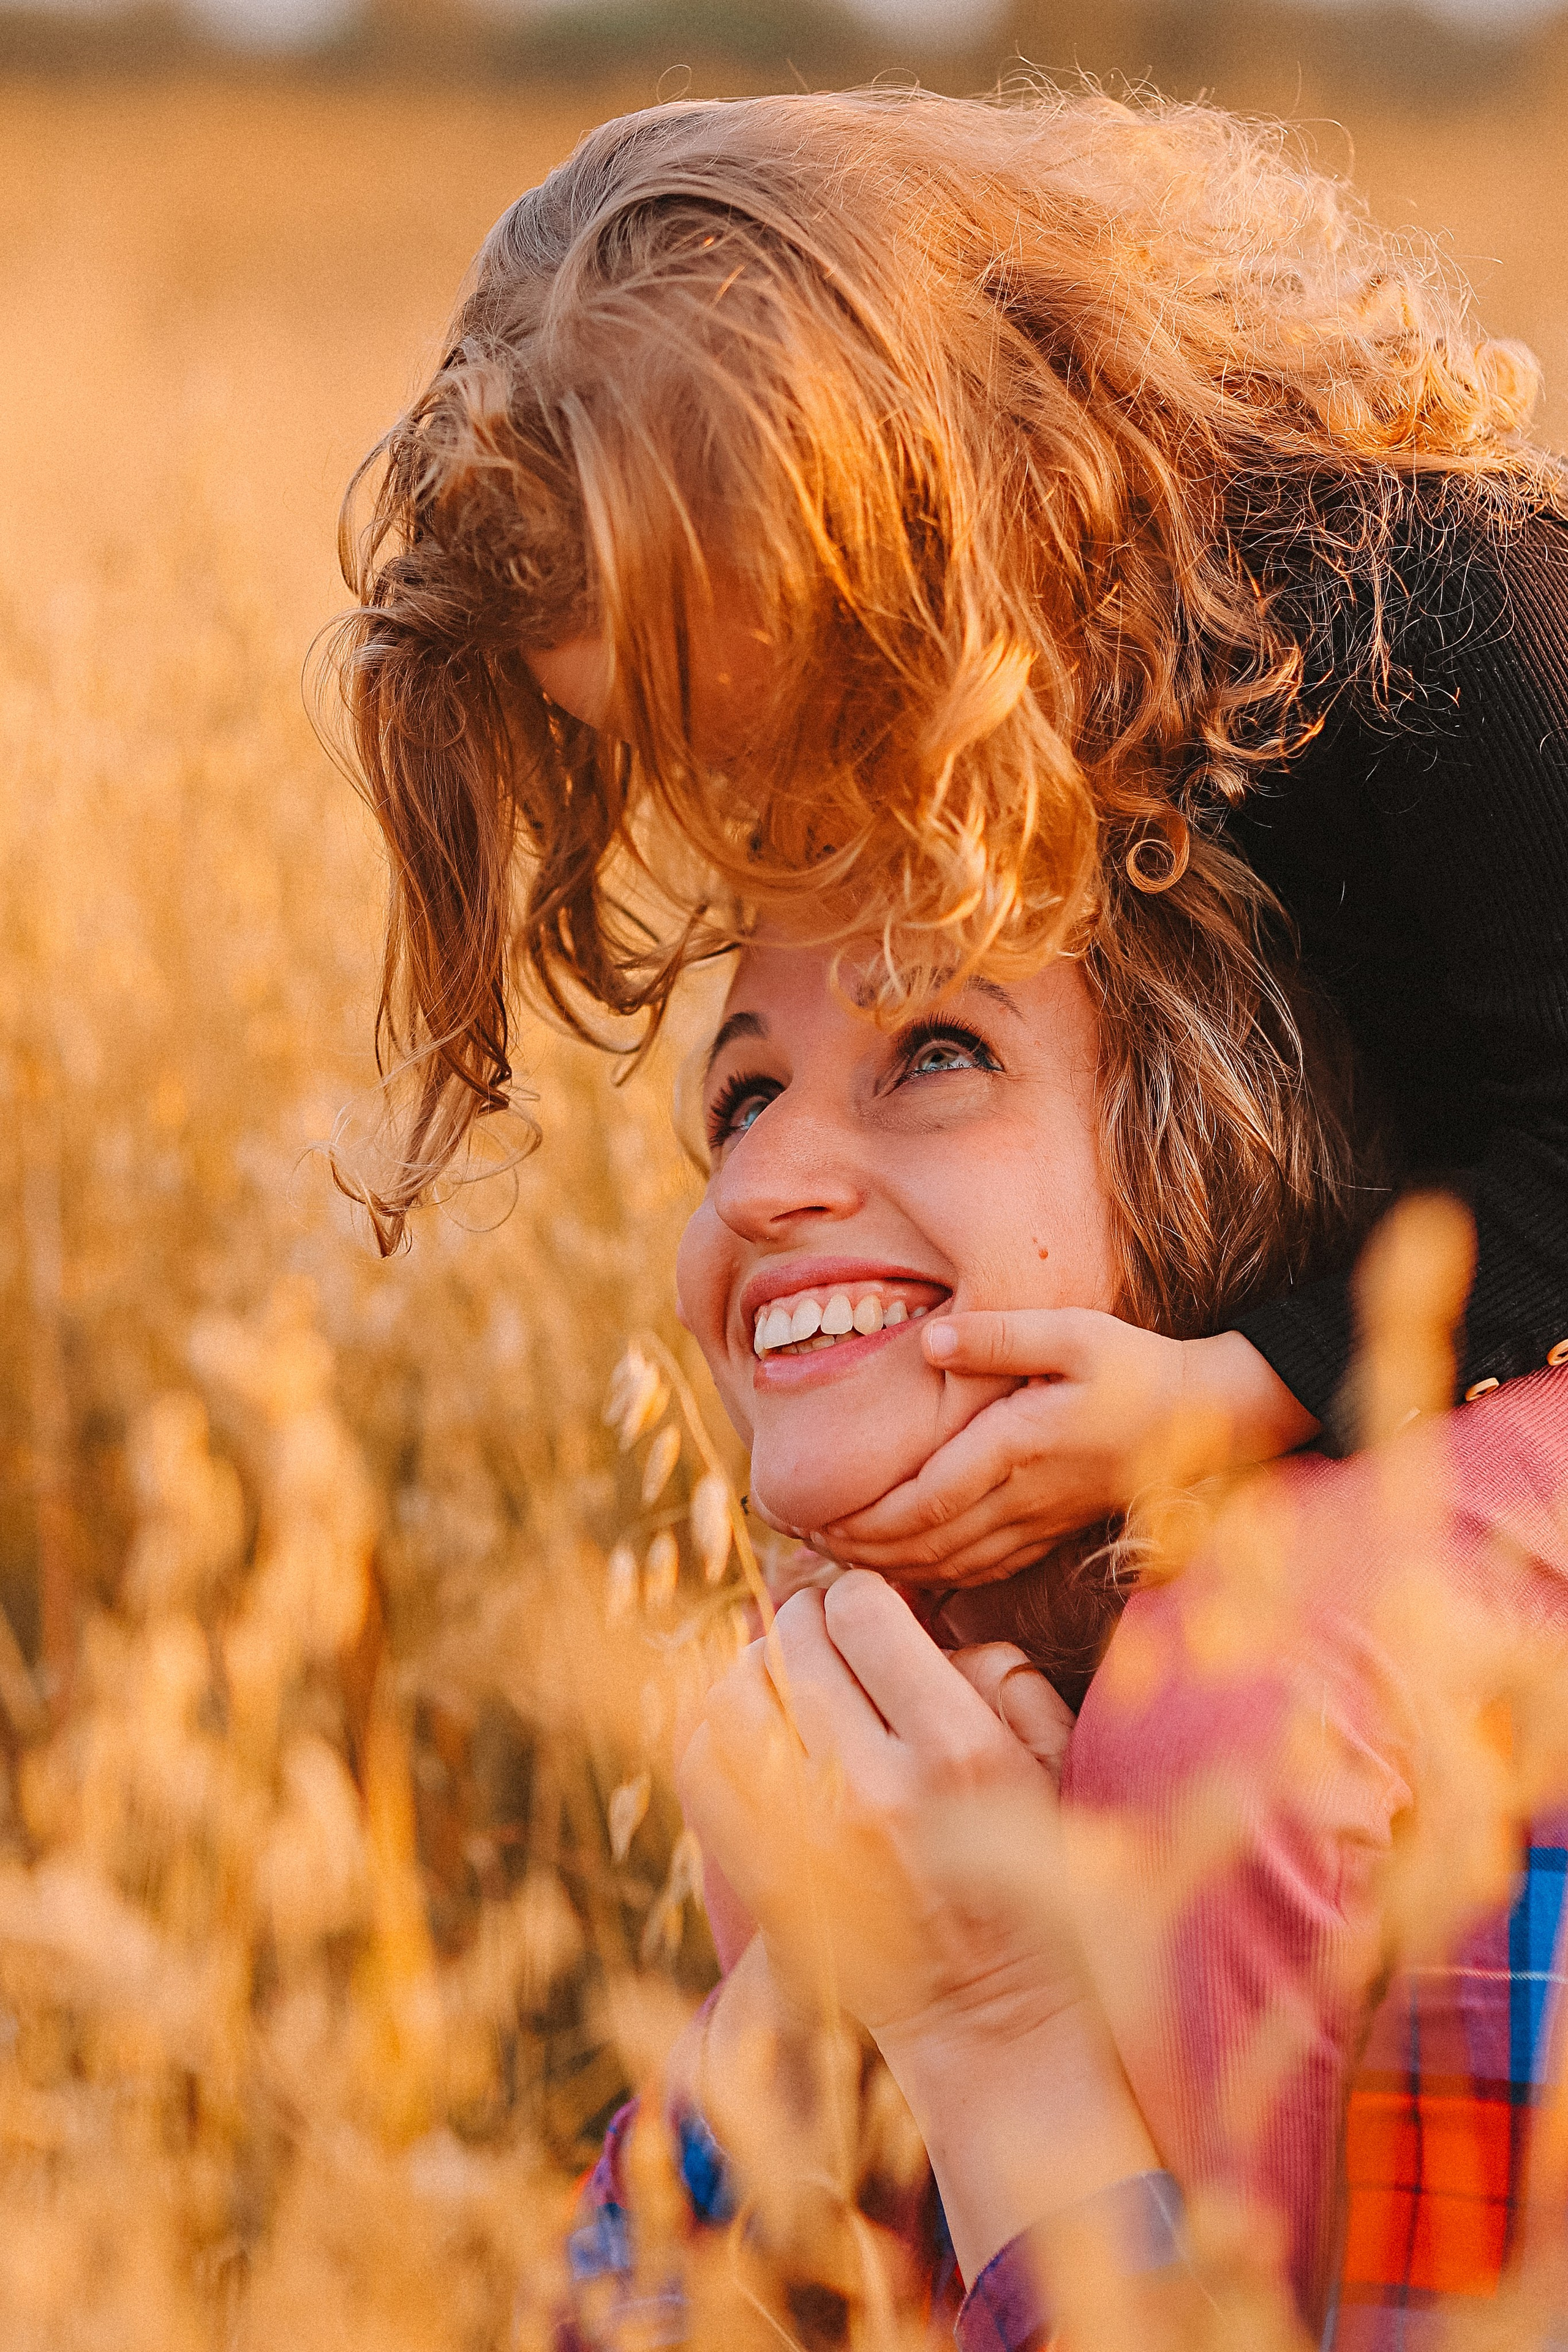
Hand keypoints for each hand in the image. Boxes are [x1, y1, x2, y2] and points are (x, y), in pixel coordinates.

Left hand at [677, 1571, 1153, 2278]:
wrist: (994, 2019)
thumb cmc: (1034, 1875)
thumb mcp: (1054, 1760)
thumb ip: (995, 1667)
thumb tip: (914, 1612)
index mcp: (958, 1751)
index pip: (863, 1612)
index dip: (863, 1596)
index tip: (874, 1611)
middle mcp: (876, 1790)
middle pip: (795, 1643)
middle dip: (811, 1621)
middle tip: (828, 1632)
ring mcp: (809, 1839)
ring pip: (736, 1692)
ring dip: (758, 1666)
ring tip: (788, 1674)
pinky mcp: (766, 1878)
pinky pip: (701, 1763)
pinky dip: (714, 1724)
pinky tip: (751, 1722)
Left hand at [811, 1312, 1317, 1583]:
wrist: (1210, 1420)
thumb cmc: (1137, 1368)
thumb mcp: (1074, 1333)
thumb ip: (1000, 1336)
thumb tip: (931, 1343)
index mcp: (1018, 1448)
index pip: (923, 1500)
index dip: (863, 1519)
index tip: (809, 1520)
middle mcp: (1023, 1498)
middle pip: (924, 1544)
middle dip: (858, 1552)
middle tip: (798, 1547)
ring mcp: (1039, 1523)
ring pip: (949, 1564)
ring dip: (888, 1567)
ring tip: (833, 1560)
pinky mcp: (1052, 1530)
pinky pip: (982, 1568)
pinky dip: (933, 1575)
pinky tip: (902, 1569)